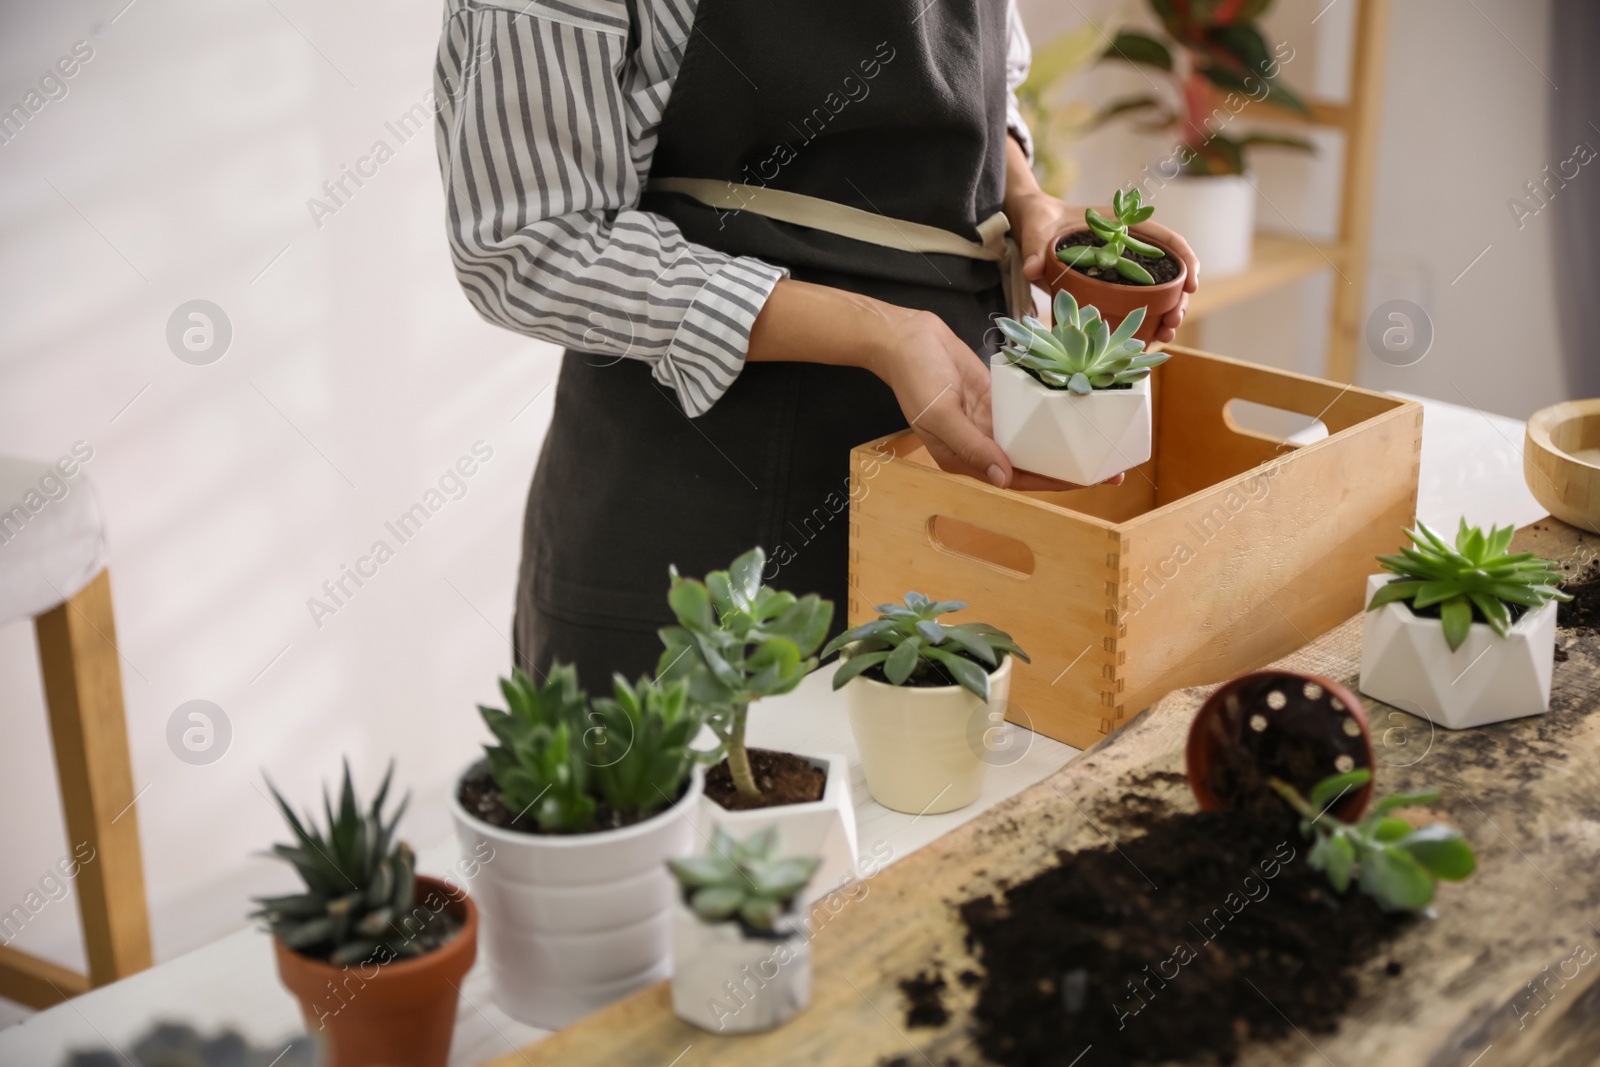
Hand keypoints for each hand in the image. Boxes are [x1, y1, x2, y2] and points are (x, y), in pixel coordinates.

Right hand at [865, 308, 1119, 491]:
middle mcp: (982, 444)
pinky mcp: (996, 397)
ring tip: (1103, 441)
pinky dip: (1051, 412)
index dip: (1053, 482)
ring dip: (1066, 441)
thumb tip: (1003, 477)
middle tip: (1112, 470)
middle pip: (1032, 463)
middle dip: (1070, 467)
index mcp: (965, 459)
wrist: (904, 337)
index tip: (1088, 482)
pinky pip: (1029, 410)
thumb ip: (972, 446)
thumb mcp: (940, 415)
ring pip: (1035, 438)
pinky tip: (1079, 410)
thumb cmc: (915, 378)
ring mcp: (990, 420)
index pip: (1017, 479)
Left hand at [1007, 190, 1199, 344]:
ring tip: (1164, 336)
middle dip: (1177, 298)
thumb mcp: (1037, 231)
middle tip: (1173, 322)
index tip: (1192, 285)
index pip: (1164, 239)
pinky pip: (1134, 301)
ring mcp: (1121, 267)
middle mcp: (1128, 246)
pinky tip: (1146, 339)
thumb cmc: (1040, 220)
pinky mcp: (1109, 284)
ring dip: (1166, 313)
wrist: (1031, 224)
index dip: (1185, 259)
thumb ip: (1035, 249)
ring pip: (1155, 290)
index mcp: (1121, 225)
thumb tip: (1033, 270)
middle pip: (1167, 270)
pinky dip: (1144, 319)